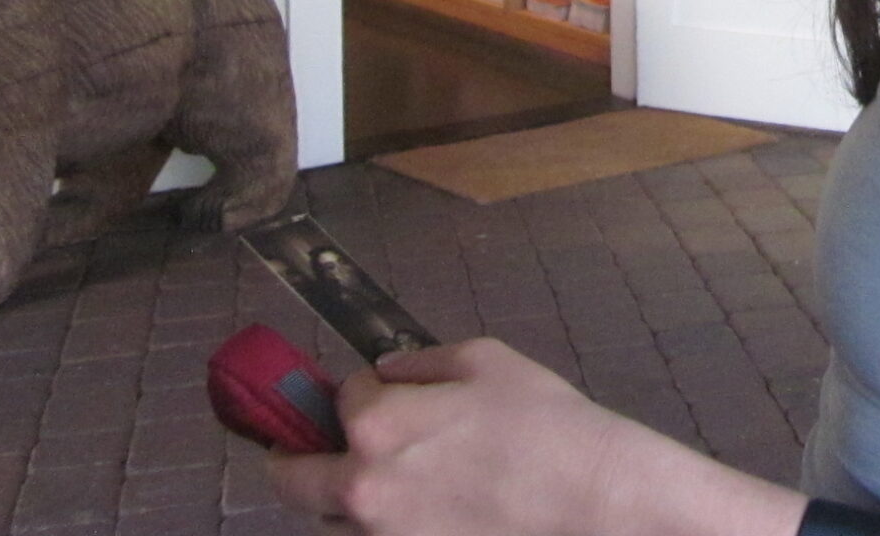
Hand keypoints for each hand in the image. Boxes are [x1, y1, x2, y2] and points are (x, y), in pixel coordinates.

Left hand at [268, 337, 629, 535]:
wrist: (588, 499)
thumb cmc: (543, 422)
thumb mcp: (486, 360)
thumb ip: (421, 361)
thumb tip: (385, 372)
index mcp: (376, 426)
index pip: (341, 397)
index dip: (363, 388)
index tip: (383, 390)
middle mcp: (361, 489)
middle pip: (292, 476)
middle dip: (300, 453)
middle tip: (315, 446)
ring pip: (324, 520)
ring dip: (336, 496)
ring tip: (384, 480)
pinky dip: (372, 525)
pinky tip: (412, 507)